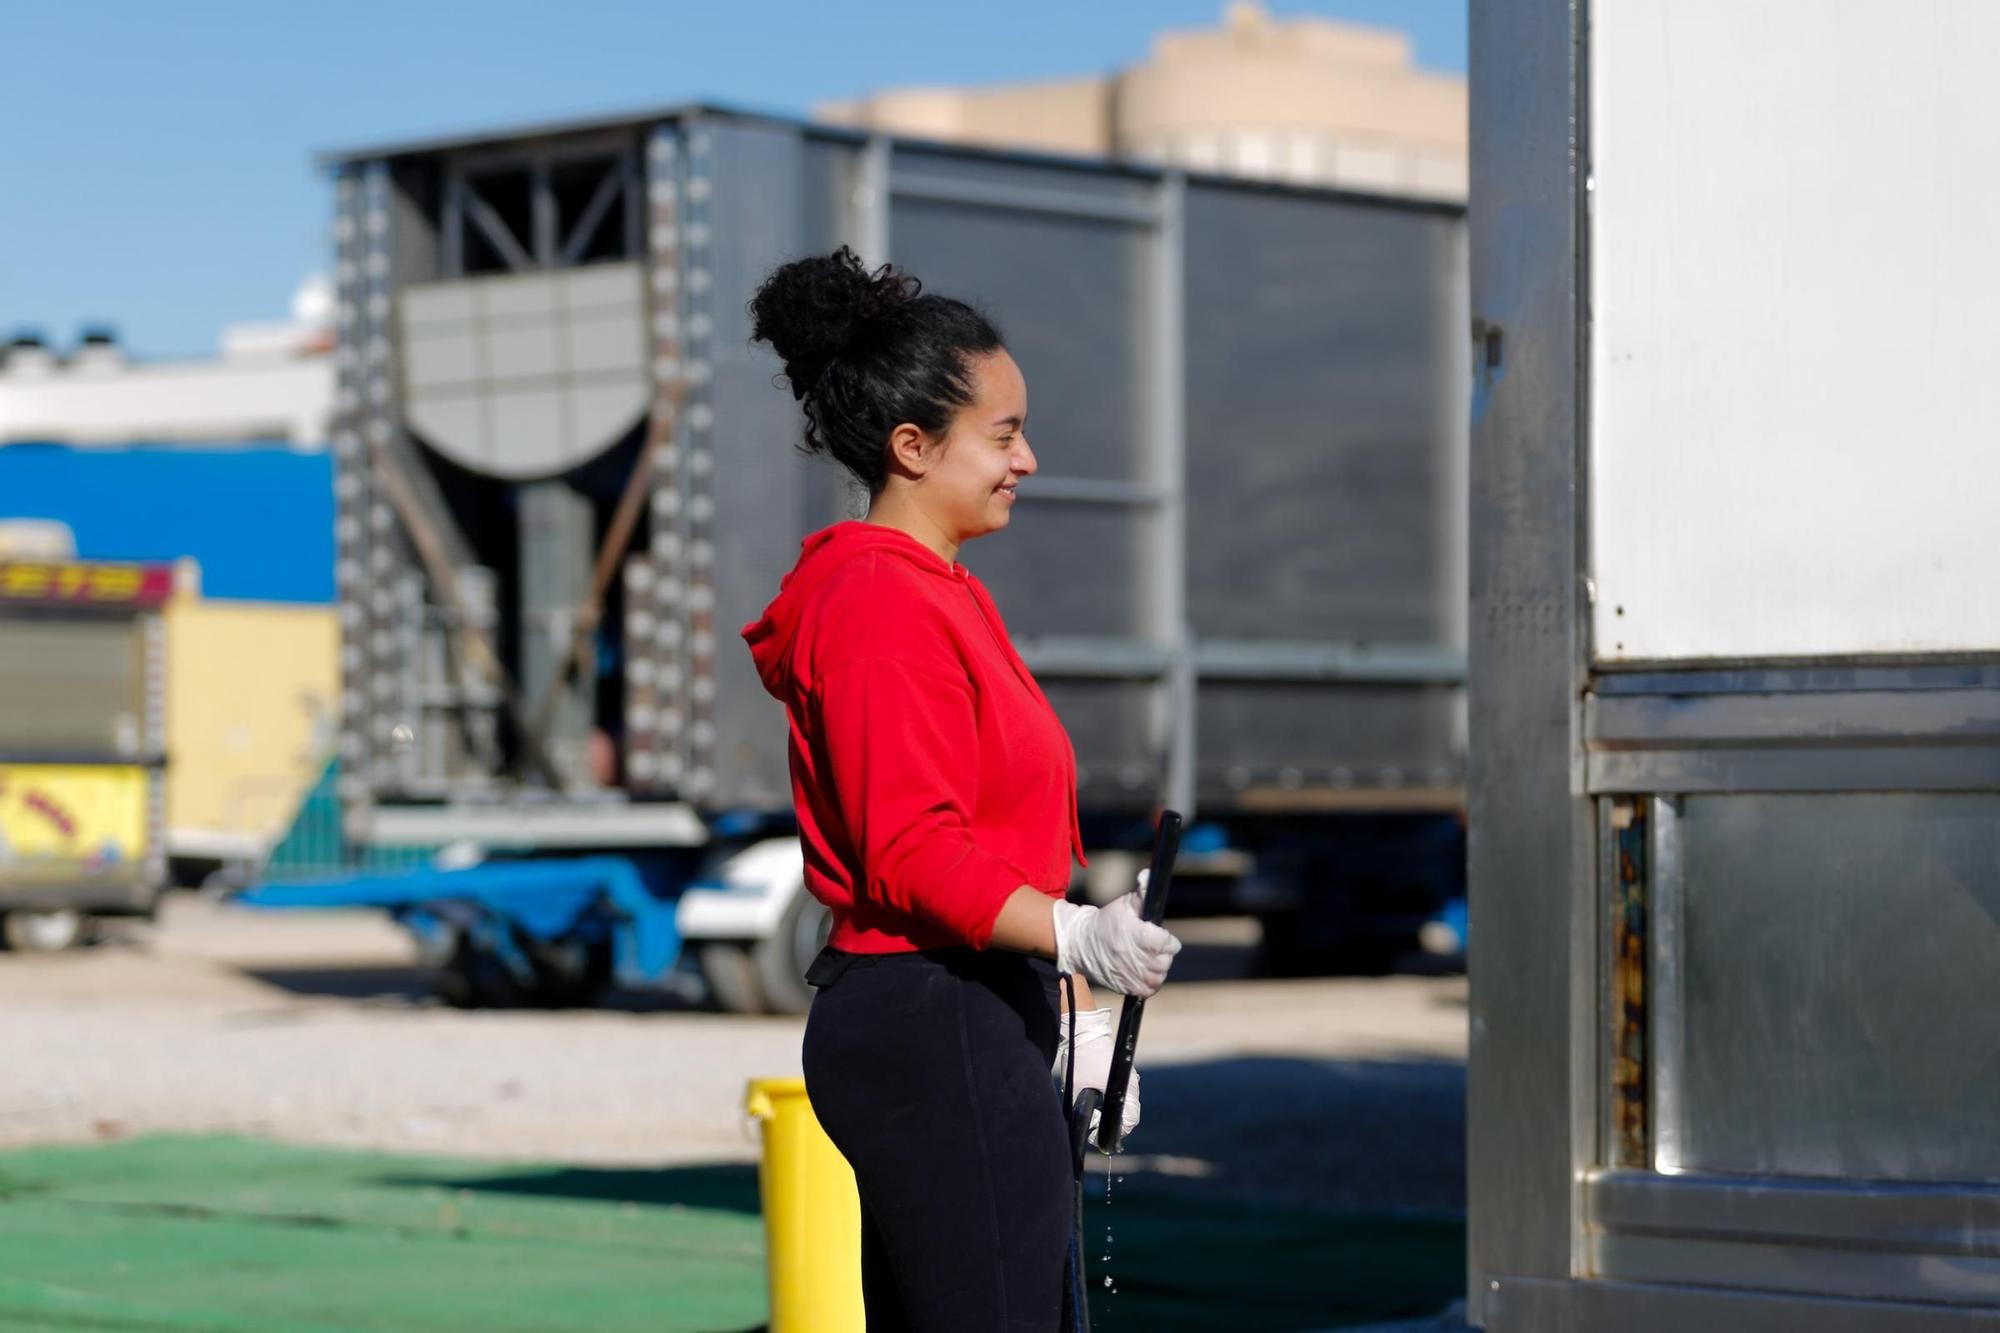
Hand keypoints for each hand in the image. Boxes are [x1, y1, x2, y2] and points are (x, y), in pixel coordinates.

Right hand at [1051, 872, 1181, 996]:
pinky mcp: (1125, 987)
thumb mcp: (1125, 904)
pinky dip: (1150, 982)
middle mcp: (1135, 958)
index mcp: (1138, 936)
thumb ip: (1143, 891)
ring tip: (1148, 959)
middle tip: (1153, 947)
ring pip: (1159, 976)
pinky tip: (1144, 971)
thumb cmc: (1107, 921)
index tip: (1159, 935)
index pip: (1167, 943)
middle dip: (1162, 953)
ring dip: (1158, 968)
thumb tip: (1150, 874)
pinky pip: (1149, 989)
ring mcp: (1130, 975)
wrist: (1081, 944)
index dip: (1166, 939)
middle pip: (1165, 960)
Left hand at [1053, 1005, 1140, 1146]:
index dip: (1116, 1133)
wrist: (1085, 1031)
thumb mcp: (1078, 1088)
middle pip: (1130, 1115)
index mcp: (1125, 1090)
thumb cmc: (1082, 1059)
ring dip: (1114, 1114)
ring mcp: (1129, 1079)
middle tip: (1096, 1130)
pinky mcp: (1123, 1074)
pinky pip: (1123, 1094)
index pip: (1130, 1121)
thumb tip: (1082, 1127)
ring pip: (1127, 1105)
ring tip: (1096, 1118)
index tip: (1099, 1137)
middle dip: (1114, 1125)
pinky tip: (1099, 1103)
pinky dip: (1114, 1103)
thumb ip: (1082, 1109)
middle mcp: (1131, 1085)